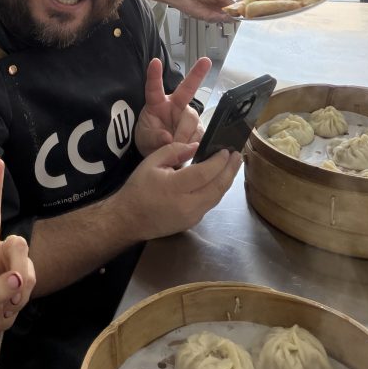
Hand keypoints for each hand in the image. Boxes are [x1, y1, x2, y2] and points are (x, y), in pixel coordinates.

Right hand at [120, 141, 241, 239]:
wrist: (129, 219)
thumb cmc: (139, 188)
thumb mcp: (151, 162)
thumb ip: (174, 150)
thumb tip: (196, 146)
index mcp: (174, 187)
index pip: (204, 173)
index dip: (218, 162)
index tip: (226, 150)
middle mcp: (187, 204)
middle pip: (217, 187)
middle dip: (230, 170)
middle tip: (238, 156)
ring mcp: (192, 216)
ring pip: (216, 197)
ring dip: (227, 180)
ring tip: (233, 166)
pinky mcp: (193, 222)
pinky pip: (209, 204)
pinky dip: (217, 190)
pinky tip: (220, 180)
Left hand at [135, 56, 209, 155]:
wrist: (161, 156)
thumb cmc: (150, 140)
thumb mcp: (145, 139)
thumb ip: (153, 138)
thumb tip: (167, 138)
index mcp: (158, 103)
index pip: (155, 87)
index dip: (154, 75)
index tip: (155, 62)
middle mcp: (176, 105)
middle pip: (187, 91)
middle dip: (196, 74)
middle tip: (206, 61)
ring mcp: (189, 117)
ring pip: (192, 120)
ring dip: (184, 136)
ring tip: (175, 147)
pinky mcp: (199, 130)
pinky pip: (201, 136)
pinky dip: (193, 146)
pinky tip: (189, 151)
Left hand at [170, 0, 234, 22]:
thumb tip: (234, 2)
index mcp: (221, 1)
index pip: (233, 5)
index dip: (238, 7)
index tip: (244, 7)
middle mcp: (218, 9)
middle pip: (231, 14)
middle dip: (236, 13)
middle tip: (240, 12)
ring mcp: (214, 14)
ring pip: (226, 18)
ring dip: (230, 17)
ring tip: (233, 14)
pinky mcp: (208, 18)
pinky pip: (218, 20)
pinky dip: (222, 18)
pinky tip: (225, 16)